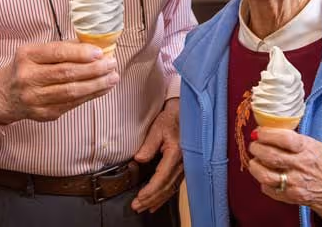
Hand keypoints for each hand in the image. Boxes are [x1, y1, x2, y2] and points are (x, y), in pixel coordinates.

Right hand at [0, 41, 118, 123]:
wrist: (4, 95)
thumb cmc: (27, 68)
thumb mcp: (37, 52)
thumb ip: (63, 48)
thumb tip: (95, 46)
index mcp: (27, 56)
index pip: (57, 53)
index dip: (80, 53)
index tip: (100, 52)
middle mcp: (28, 77)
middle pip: (67, 73)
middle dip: (94, 69)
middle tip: (112, 64)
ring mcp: (34, 98)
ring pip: (71, 92)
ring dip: (97, 85)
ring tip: (112, 77)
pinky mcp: (43, 114)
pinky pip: (71, 104)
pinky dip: (90, 96)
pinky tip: (102, 88)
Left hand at [131, 98, 182, 213]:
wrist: (185, 114)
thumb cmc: (171, 118)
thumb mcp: (157, 127)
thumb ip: (148, 145)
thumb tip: (139, 159)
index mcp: (176, 153)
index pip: (162, 178)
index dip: (150, 190)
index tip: (139, 198)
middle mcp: (183, 163)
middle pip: (166, 187)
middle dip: (150, 199)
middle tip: (136, 207)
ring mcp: (185, 167)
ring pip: (170, 189)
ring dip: (156, 200)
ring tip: (143, 207)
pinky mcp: (184, 168)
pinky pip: (174, 186)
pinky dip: (164, 196)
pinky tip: (156, 203)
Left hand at [248, 127, 321, 221]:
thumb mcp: (314, 144)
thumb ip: (293, 139)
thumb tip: (268, 131)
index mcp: (307, 149)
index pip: (283, 139)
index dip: (267, 134)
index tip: (259, 131)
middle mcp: (300, 166)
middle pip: (270, 156)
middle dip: (256, 148)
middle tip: (254, 145)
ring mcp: (295, 183)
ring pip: (265, 175)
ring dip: (255, 165)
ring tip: (255, 160)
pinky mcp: (291, 197)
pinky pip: (268, 189)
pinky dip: (262, 181)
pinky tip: (266, 174)